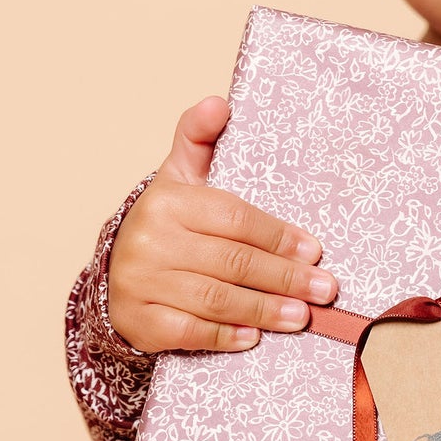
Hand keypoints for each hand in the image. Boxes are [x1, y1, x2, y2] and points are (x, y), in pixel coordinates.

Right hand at [107, 97, 336, 353]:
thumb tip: (219, 103)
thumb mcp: (179, 178)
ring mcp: (143, 283)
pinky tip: (254, 337)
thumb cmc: (166, 225)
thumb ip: (198, 139)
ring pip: (216, 299)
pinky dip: (225, 336)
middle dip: (285, 277)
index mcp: (168, 201)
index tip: (315, 251)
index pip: (235, 219)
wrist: (116, 276)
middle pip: (232, 261)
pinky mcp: (141, 322)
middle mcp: (152, 241)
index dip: (278, 236)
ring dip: (265, 310)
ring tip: (302, 317)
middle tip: (324, 289)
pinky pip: (190, 331)